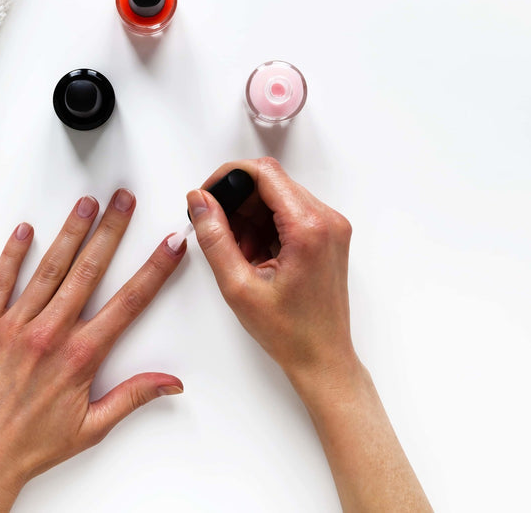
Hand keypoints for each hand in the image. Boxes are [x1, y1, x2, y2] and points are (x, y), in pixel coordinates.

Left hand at [0, 190, 185, 512]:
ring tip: (85, 204)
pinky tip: (24, 231)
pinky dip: (12, 255)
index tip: (170, 245)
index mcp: (80, 356)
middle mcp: (49, 334)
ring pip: (48, 269)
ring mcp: (15, 327)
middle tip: (124, 201)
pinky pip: (0, 283)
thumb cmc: (29, 447)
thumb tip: (170, 383)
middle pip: (89, 271)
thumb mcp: (92, 427)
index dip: (154, 269)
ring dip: (69, 232)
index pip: (129, 302)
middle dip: (111, 231)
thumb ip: (133, 397)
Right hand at [187, 157, 356, 392]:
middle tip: (216, 231)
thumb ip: (214, 237)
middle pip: (271, 183)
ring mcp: (331, 227)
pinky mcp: (328, 236)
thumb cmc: (289, 332)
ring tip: (238, 253)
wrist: (323, 359)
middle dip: (238, 202)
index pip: (264, 173)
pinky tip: (254, 256)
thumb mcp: (238, 285)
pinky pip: (289, 213)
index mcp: (309, 228)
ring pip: (278, 197)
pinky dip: (265, 227)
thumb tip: (199, 200)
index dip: (228, 176)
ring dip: (250, 216)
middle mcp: (327, 220)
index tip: (206, 196)